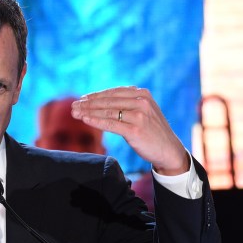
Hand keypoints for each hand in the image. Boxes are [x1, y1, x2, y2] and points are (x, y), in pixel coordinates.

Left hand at [72, 86, 189, 174]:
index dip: (96, 95)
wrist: (169, 150)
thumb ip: (127, 103)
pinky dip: (96, 121)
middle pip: (108, 101)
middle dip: (88, 103)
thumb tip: (101, 101)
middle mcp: (141, 102)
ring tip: (75, 113)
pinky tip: (85, 120)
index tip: (82, 99)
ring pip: (107, 111)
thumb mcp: (143, 111)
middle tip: (73, 106)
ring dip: (88, 112)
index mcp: (142, 94)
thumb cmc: (152, 131)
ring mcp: (139, 115)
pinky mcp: (135, 130)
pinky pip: (111, 124)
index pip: (113, 92)